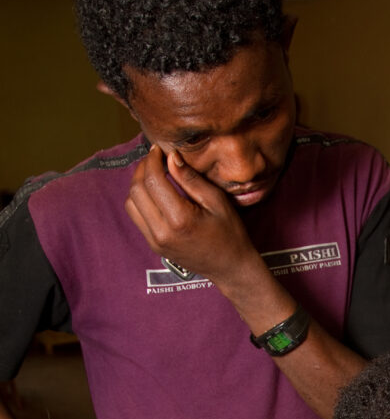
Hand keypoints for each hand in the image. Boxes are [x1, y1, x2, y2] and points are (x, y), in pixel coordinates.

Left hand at [125, 146, 261, 290]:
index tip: (159, 149)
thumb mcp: (217, 201)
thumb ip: (191, 179)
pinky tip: (156, 193)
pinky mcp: (153, 245)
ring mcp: (155, 241)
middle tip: (155, 159)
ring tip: (154, 175)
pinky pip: (137, 217)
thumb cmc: (230, 233)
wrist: (230, 268)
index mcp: (180, 219)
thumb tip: (171, 157)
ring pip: (131, 203)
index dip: (152, 160)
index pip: (153, 181)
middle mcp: (162, 232)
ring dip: (139, 185)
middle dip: (142, 169)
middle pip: (136, 190)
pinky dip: (141, 200)